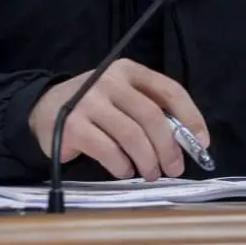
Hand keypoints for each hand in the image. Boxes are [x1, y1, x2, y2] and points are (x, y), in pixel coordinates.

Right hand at [28, 58, 209, 181]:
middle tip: (174, 169)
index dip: (191, 117)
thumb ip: (151, 110)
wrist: (44, 109)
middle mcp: (109, 81)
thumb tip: (190, 140)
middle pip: (152, 117)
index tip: (201, 142)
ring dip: (147, 161)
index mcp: (128, 70)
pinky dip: (122, 166)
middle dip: (169, 148)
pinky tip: (124, 171)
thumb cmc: (95, 107)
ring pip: (132, 136)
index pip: (169, 90)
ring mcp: (88, 103)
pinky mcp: (73, 126)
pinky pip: (109, 151)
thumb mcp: (122, 96)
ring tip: (150, 173)